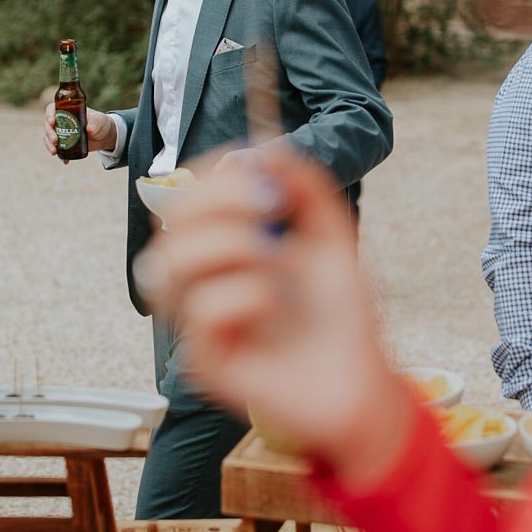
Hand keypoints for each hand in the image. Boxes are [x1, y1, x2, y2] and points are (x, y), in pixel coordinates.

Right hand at [42, 103, 116, 157]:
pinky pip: (58, 150)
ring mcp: (62, 134)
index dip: (49, 115)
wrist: (104, 136)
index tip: (52, 122)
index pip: (52, 110)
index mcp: (67, 111)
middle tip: (54, 141)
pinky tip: (65, 161)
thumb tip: (89, 130)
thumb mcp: (99, 120)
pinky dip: (60, 156)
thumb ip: (95, 123)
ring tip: (54, 152)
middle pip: (48, 126)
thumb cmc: (100, 123)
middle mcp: (61, 121)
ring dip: (49, 145)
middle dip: (49, 134)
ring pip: (49, 138)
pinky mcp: (65, 144)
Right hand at [138, 145, 413, 488]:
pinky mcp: (205, 360)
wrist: (363, 384)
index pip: (190, 197)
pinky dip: (245, 296)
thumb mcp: (332, 237)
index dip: (214, 178)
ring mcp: (200, 321)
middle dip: (219, 202)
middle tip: (271, 208)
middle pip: (169, 223)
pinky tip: (278, 307)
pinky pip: (202, 311)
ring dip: (227, 246)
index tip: (260, 174)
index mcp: (227, 247)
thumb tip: (266, 147)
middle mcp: (206, 281)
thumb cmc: (343, 319)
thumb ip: (304, 186)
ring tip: (275, 259)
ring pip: (168, 265)